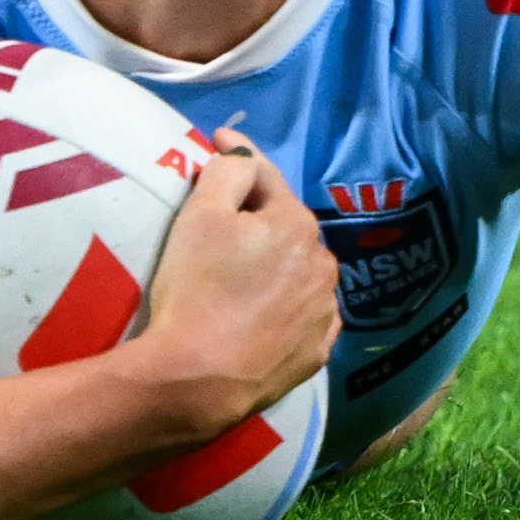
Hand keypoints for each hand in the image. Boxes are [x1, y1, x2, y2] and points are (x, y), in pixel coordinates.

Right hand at [133, 132, 339, 432]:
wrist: (197, 378)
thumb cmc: (195, 288)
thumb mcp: (200, 214)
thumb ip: (228, 170)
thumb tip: (242, 154)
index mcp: (297, 224)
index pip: (266, 177)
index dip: (238, 157)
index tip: (217, 140)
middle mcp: (323, 264)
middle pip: (286, 227)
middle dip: (260, 217)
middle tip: (223, 222)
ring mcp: (324, 312)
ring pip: (300, 271)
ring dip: (278, 263)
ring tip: (245, 273)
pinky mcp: (316, 352)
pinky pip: (305, 316)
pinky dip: (289, 307)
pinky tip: (266, 313)